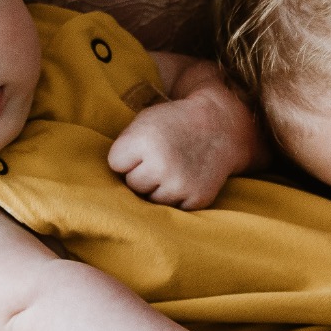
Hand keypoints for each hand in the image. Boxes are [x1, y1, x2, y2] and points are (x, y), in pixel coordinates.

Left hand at [109, 92, 254, 208]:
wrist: (220, 125)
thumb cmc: (173, 124)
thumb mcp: (144, 122)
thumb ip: (124, 148)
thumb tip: (111, 192)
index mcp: (144, 141)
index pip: (115, 164)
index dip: (128, 155)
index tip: (144, 146)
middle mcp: (162, 164)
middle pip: (132, 185)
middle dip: (142, 173)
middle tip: (160, 157)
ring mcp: (181, 184)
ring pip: (150, 200)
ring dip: (157, 188)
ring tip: (173, 168)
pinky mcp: (197, 198)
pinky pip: (172, 208)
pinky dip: (176, 196)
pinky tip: (186, 177)